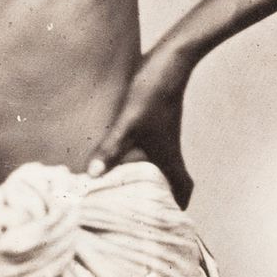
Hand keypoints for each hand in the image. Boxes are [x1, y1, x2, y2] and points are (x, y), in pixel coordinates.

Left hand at [86, 52, 194, 207]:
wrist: (170, 57)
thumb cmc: (152, 91)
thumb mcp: (128, 122)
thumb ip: (112, 148)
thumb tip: (93, 175)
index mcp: (168, 156)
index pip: (183, 188)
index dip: (179, 205)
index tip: (169, 219)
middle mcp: (168, 148)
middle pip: (171, 179)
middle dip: (160, 196)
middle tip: (141, 209)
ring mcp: (162, 134)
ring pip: (160, 163)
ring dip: (149, 177)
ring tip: (125, 187)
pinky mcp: (154, 120)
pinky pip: (150, 147)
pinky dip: (139, 158)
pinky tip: (117, 155)